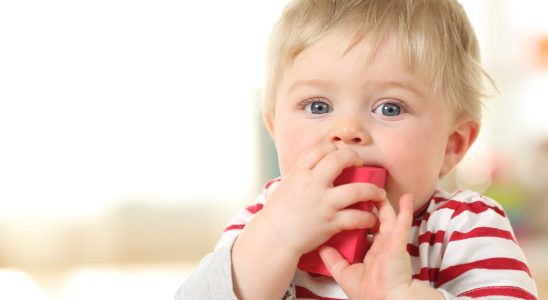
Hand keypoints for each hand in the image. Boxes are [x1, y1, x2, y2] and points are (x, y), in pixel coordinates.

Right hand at [259, 142, 386, 257]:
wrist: (275, 237)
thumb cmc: (278, 212)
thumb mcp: (286, 184)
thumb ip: (301, 173)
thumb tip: (312, 163)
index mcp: (300, 173)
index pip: (320, 148)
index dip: (333, 147)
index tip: (339, 153)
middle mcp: (313, 185)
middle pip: (338, 159)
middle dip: (353, 157)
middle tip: (359, 163)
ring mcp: (323, 204)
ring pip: (356, 190)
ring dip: (372, 190)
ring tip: (378, 193)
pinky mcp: (330, 222)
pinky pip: (356, 217)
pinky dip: (368, 218)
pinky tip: (371, 218)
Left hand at [319, 193, 440, 299]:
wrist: (383, 299)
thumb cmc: (369, 292)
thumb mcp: (344, 273)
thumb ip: (333, 259)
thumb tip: (320, 246)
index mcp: (370, 251)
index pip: (363, 229)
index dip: (358, 217)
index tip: (348, 205)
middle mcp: (380, 244)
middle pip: (375, 219)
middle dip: (369, 205)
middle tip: (360, 190)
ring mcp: (391, 242)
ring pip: (387, 217)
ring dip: (384, 203)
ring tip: (378, 188)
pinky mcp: (398, 242)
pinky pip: (403, 223)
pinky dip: (405, 210)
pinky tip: (407, 197)